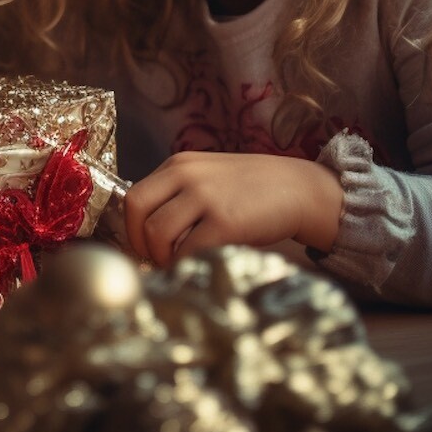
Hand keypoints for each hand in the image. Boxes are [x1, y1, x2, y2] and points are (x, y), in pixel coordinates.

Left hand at [123, 151, 343, 265]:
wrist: (299, 189)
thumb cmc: (251, 191)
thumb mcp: (207, 178)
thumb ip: (178, 195)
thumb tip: (148, 233)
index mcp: (178, 165)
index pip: (133, 196)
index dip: (133, 227)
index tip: (143, 246)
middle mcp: (186, 175)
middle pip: (136, 211)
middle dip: (140, 242)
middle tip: (156, 259)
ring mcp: (205, 197)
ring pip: (157, 232)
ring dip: (163, 256)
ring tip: (180, 263)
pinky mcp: (226, 221)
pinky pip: (189, 249)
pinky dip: (187, 263)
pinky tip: (199, 266)